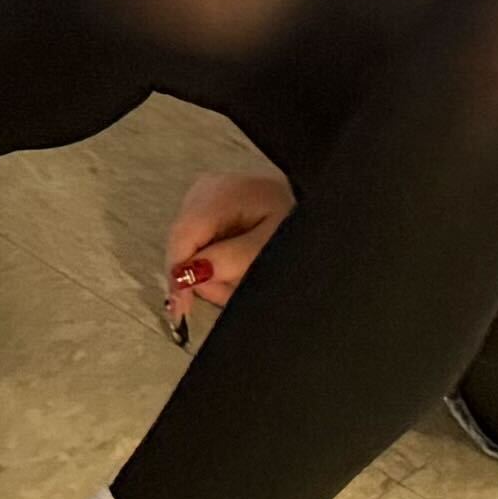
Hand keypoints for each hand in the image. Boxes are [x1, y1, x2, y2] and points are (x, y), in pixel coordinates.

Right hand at [161, 166, 293, 335]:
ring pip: (190, 246)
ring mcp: (206, 195)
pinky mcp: (210, 206)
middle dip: (203, 277)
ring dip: (211, 272)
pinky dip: (215, 259)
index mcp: (221, 194)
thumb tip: (190, 274)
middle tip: (230, 293)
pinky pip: (201, 241)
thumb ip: (229, 261)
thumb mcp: (269, 250)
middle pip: (183, 244)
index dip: (178, 276)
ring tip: (241, 278)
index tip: (182, 309)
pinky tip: (237, 264)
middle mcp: (206, 189)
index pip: (182, 237)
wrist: (319, 212)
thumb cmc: (298, 225)